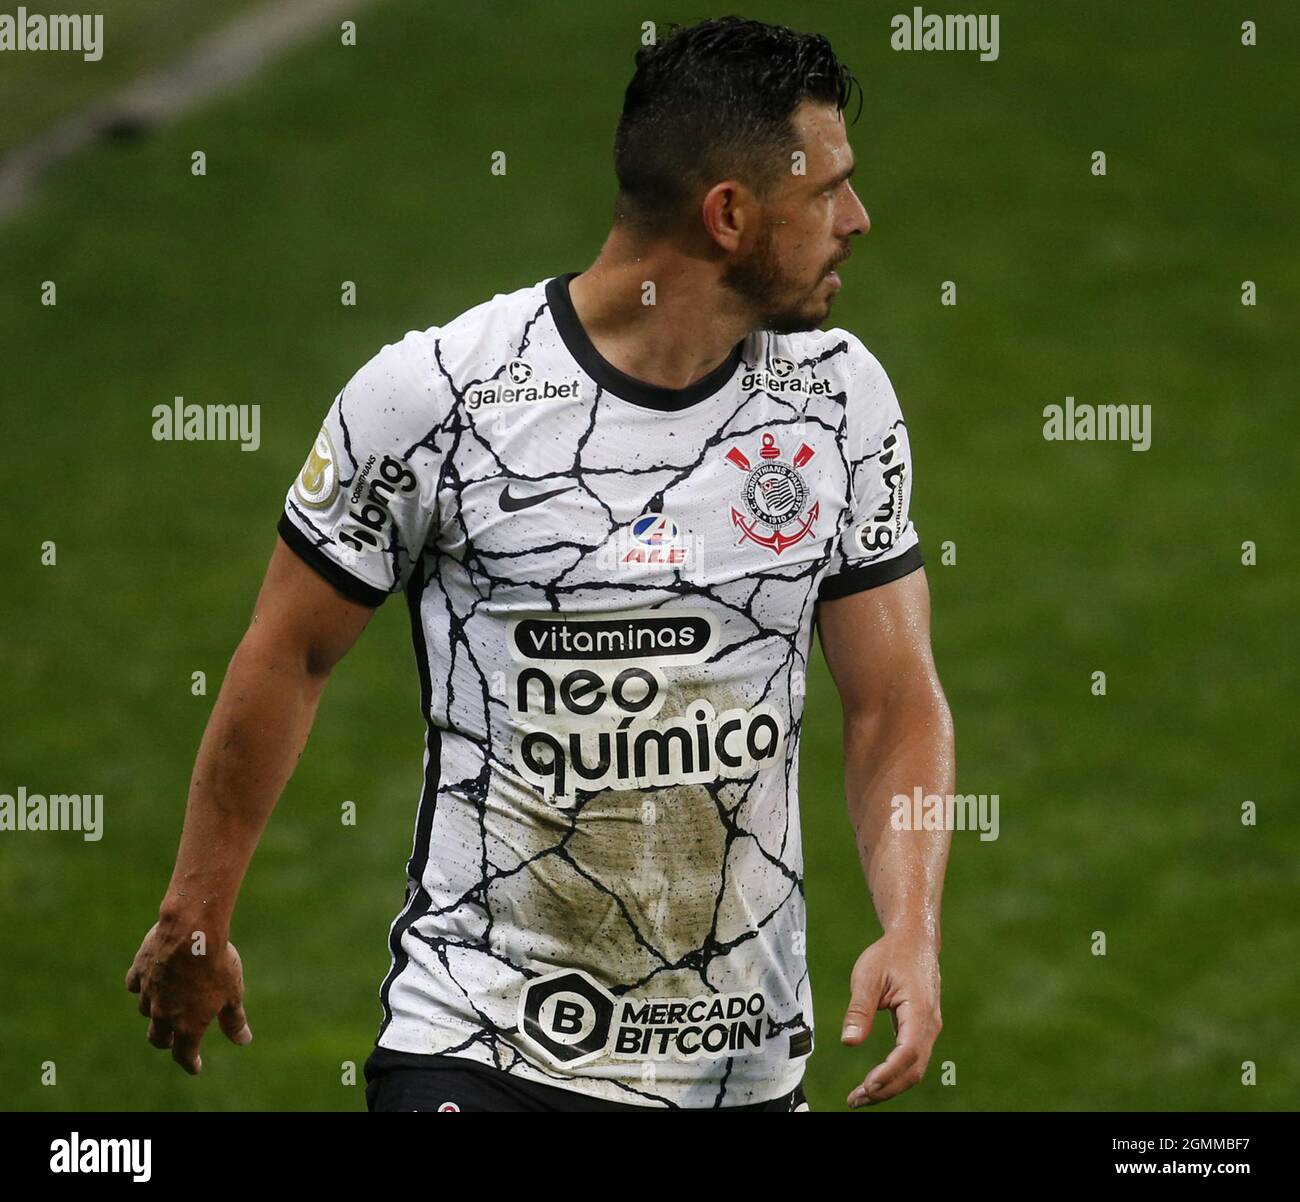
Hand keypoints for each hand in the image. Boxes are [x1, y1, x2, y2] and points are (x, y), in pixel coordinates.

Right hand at [125, 920, 251, 1074]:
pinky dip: (142, 986)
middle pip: (158, 1038)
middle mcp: (163, 1013)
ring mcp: (148, 993)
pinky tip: (149, 981)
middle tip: (174, 1041)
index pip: (184, 1054)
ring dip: (155, 1013)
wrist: (192, 932)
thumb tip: (243, 1040)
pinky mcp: (139, 971)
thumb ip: (234, 1020)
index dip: (190, 1062)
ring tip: (165, 1006)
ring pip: (146, 1011)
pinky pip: (136, 985)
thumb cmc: (217, 964)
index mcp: (187, 1024)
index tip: (194, 1066)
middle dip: (167, 1042)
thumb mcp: (233, 994)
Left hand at [840, 929, 941, 1107]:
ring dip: (889, 1086)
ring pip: (914, 1068)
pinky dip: (894, 1074)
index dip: (889, 1072)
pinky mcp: (922, 1031)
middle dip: (886, 1089)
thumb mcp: (868, 976)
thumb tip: (848, 1042)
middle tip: (856, 1099)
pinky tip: (874, 1081)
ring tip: (861, 1096)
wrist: (914, 941)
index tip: (867, 1085)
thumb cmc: (890, 955)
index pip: (908, 1051)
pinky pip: (912, 1060)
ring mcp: (929, 1029)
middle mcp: (930, 1025)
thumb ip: (859, 1010)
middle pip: (913, 1069)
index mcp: (920, 1010)